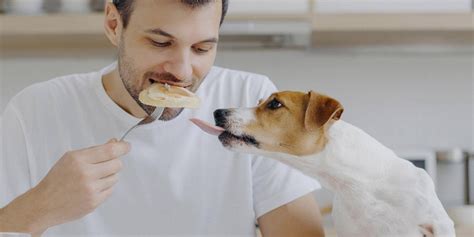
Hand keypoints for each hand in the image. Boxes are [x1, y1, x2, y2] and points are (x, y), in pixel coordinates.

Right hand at [0, 139, 129, 232]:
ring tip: (94, 179)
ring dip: (109, 176)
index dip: (122, 147)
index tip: (126, 146)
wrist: (44, 204)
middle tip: (105, 165)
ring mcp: (90, 189)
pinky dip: (105, 188)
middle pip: (117, 164)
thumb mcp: (70, 158)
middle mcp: (85, 173)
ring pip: (115, 177)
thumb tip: (115, 142)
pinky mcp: (94, 202)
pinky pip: (110, 190)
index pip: (110, 151)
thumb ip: (94, 151)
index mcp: (78, 159)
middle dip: (115, 163)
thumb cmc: (57, 179)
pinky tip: (92, 188)